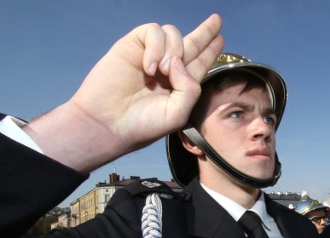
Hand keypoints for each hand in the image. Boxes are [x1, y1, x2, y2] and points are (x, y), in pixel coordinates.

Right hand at [25, 14, 223, 172]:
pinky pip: (154, 31)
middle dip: (205, 32)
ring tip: (163, 72)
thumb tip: (179, 61)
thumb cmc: (142, 124)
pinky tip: (150, 67)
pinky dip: (156, 47)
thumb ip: (190, 89)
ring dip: (174, 50)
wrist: (109, 123)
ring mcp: (150, 55)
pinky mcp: (133, 45)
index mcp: (179, 84)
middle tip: (217, 20)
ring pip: (173, 34)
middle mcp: (167, 67)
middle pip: (191, 43)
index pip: (199, 62)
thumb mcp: (177, 114)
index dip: (210, 50)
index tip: (220, 38)